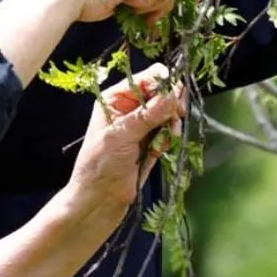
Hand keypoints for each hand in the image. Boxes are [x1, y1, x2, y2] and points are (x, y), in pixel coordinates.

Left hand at [66, 64, 184, 219]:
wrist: (100, 198)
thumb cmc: (101, 164)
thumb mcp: (122, 135)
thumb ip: (148, 114)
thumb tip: (174, 92)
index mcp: (116, 98)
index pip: (147, 78)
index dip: (164, 84)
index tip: (176, 100)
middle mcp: (130, 107)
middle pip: (162, 93)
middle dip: (171, 105)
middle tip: (177, 118)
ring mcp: (141, 125)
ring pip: (169, 112)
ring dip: (171, 124)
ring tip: (166, 139)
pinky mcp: (151, 141)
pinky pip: (168, 130)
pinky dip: (169, 138)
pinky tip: (161, 149)